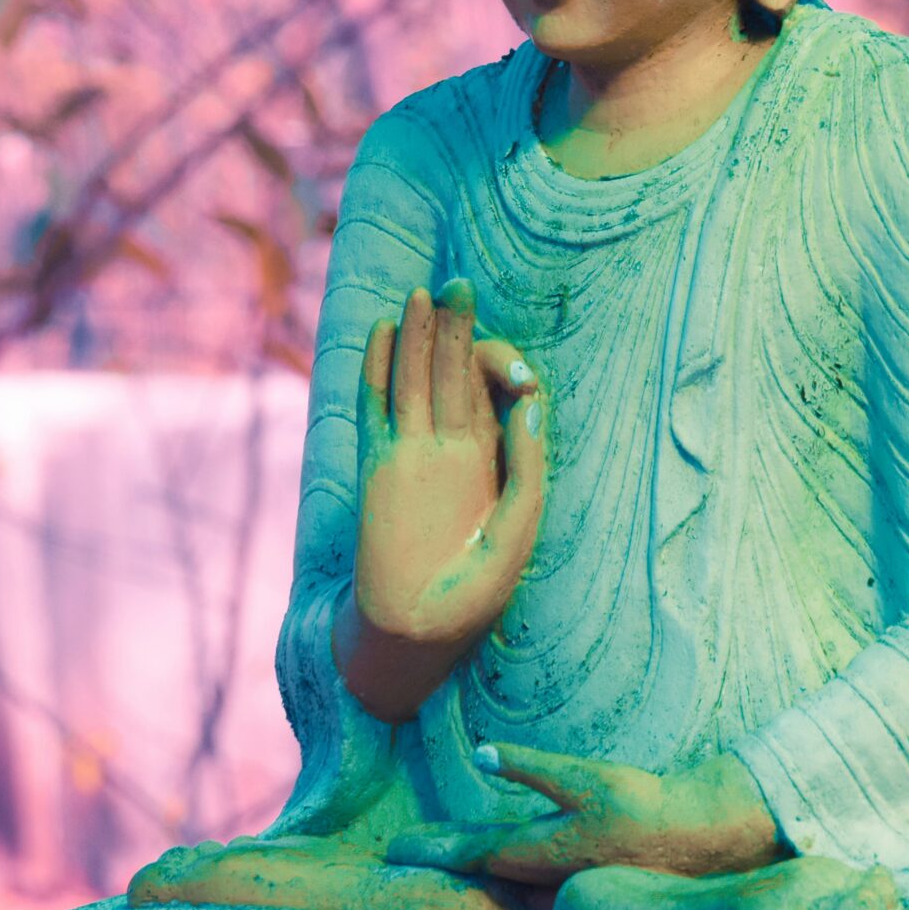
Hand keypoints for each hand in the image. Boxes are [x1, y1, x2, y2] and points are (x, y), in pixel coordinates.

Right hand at [351, 280, 545, 652]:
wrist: (418, 625)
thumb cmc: (476, 587)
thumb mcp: (519, 528)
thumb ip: (527, 468)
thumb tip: (532, 405)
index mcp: (492, 458)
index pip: (494, 391)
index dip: (504, 370)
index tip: (522, 378)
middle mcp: (452, 446)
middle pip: (452, 372)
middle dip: (457, 330)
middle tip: (459, 284)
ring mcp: (412, 450)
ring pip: (413, 378)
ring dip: (417, 336)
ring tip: (422, 292)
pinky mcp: (379, 462)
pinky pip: (376, 403)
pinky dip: (377, 367)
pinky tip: (382, 332)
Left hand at [384, 744, 787, 886]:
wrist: (697, 836)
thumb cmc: (639, 806)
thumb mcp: (583, 779)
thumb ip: (531, 767)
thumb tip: (483, 755)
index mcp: (538, 851)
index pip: (470, 851)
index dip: (432, 848)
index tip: (395, 849)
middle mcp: (544, 873)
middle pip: (480, 867)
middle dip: (442, 858)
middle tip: (403, 852)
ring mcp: (563, 879)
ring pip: (504, 876)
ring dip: (471, 865)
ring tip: (439, 855)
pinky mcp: (582, 873)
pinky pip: (530, 878)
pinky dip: (506, 871)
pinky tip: (500, 866)